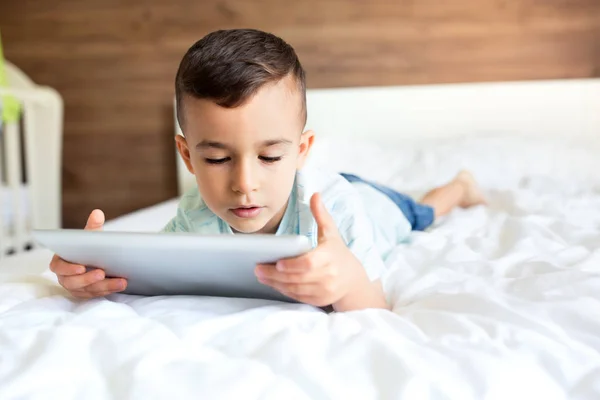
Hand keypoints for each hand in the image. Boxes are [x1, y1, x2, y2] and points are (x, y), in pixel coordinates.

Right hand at [49, 209, 126, 298]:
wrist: (96, 258)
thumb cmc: (88, 247)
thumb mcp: (90, 236)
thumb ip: (92, 227)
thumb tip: (97, 213)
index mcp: (60, 261)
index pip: (59, 267)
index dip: (68, 269)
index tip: (81, 267)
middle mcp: (65, 276)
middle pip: (73, 282)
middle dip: (88, 279)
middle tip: (102, 274)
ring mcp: (75, 287)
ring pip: (87, 290)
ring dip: (104, 286)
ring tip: (120, 281)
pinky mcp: (86, 293)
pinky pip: (96, 294)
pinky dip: (108, 290)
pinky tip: (119, 285)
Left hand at [255, 193, 382, 310]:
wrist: (353, 280)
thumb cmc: (337, 253)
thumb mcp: (331, 232)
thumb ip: (321, 214)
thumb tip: (315, 194)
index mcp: (329, 257)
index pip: (309, 264)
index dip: (292, 265)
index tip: (277, 262)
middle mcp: (328, 276)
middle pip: (298, 278)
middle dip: (276, 275)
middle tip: (258, 268)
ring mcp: (324, 290)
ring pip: (296, 289)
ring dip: (276, 283)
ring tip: (261, 275)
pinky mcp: (319, 300)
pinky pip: (298, 297)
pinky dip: (284, 291)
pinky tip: (272, 283)